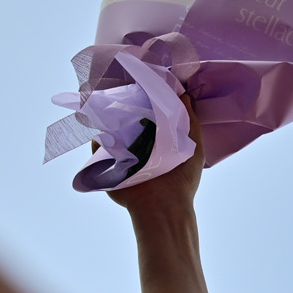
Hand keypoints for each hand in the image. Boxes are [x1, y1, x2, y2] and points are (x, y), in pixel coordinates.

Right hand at [107, 92, 203, 215]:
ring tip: (109, 104)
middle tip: (124, 90)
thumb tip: (184, 94)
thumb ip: (190, 122)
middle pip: (128, 123)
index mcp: (158, 143)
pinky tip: (102, 127)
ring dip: (110, 121)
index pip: (149, 118)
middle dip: (125, 109)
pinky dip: (98, 140)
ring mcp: (123, 158)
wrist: (163, 206)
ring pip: (111, 134)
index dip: (147, 103)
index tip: (144, 85)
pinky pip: (98, 149)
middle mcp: (140, 149)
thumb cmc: (182, 180)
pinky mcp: (109, 167)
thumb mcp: (194, 147)